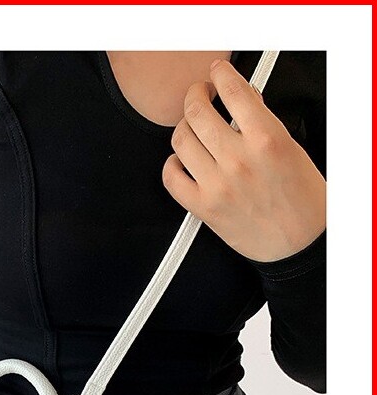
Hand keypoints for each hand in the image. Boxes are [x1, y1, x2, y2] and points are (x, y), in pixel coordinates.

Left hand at [161, 57, 325, 261]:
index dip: (219, 76)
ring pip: (180, 140)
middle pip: (197, 113)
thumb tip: (239, 102)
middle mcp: (238, 159)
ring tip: (191, 129)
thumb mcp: (292, 148)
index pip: (233, 92)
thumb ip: (262, 124)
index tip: (215, 73)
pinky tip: (182, 162)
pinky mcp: (202, 207)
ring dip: (183, 128)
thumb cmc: (302, 198)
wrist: (298, 243)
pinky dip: (172, 164)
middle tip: (198, 96)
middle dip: (195, 96)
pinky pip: (171, 177)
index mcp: (267, 139)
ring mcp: (216, 184)